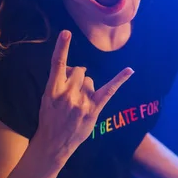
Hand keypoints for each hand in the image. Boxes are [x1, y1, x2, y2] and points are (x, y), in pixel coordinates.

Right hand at [37, 30, 133, 159]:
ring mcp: (82, 102)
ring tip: (79, 104)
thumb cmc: (49, 119)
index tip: (66, 33)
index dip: (61, 47)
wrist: (53, 144)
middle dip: (79, 76)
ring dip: (87, 87)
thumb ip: (59, 82)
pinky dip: (120, 79)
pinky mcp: (94, 109)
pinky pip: (109, 90)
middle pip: (80, 71)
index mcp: (52, 90)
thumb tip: (73, 69)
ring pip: (91, 80)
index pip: (57, 64)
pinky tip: (130, 71)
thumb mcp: (47, 99)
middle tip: (74, 91)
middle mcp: (67, 94)